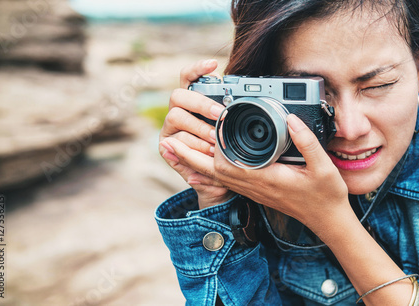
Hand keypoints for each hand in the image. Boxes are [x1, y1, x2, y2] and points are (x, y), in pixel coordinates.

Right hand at [159, 59, 233, 208]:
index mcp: (193, 101)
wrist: (219, 182)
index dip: (197, 68)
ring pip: (176, 116)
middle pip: (179, 95)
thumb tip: (253, 95)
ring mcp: (170, 128)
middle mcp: (178, 111)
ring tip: (217, 140)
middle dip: (200, 103)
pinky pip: (175, 140)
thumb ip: (236, 114)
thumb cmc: (228, 152)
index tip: (213, 64)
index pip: (188, 77)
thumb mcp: (235, 131)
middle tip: (220, 113)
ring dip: (198, 127)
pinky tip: (208, 151)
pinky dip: (193, 145)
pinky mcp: (165, 147)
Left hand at [163, 113, 349, 236]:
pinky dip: (211, 170)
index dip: (210, 147)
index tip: (200, 128)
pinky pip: (227, 180)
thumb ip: (307, 142)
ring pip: (217, 177)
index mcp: (265, 179)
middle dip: (189, 157)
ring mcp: (253, 191)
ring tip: (179, 150)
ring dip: (196, 163)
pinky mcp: (256, 191)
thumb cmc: (325, 196)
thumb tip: (290, 119)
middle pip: (212, 171)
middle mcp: (254, 186)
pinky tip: (206, 163)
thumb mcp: (323, 167)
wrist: (328, 220)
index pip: (227, 164)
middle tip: (170, 141)